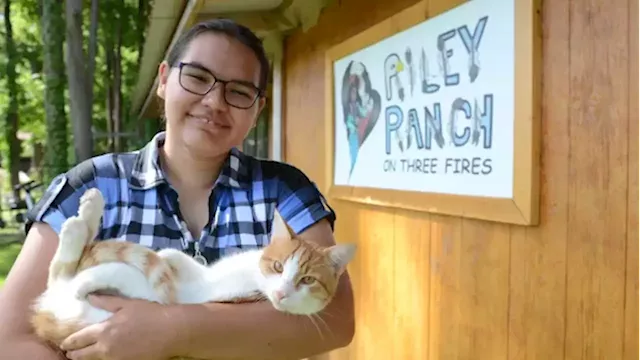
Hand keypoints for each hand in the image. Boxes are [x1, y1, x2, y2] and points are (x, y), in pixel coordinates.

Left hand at [60, 295, 177, 359]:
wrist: (171, 330)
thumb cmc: (150, 314)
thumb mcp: (127, 304)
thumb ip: (106, 301)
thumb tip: (89, 297)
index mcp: (104, 331)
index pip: (78, 340)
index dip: (69, 343)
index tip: (64, 344)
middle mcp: (106, 348)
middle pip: (82, 356)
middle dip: (74, 355)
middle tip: (70, 354)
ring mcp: (116, 358)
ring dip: (88, 359)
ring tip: (84, 356)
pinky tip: (104, 357)